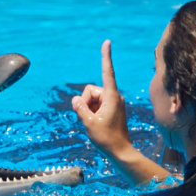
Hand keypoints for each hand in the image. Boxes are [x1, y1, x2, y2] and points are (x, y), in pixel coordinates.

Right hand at [71, 40, 135, 158]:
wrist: (120, 152)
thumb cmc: (106, 139)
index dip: (106, 57)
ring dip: (89, 109)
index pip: (107, 72)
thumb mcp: (89, 123)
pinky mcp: (112, 109)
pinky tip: (97, 124)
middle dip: (86, 102)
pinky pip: (96, 105)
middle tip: (90, 119)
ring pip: (92, 99)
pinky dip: (92, 112)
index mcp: (112, 97)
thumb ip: (80, 108)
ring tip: (95, 123)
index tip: (107, 42)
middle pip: (91, 90)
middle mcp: (114, 97)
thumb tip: (76, 100)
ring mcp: (113, 103)